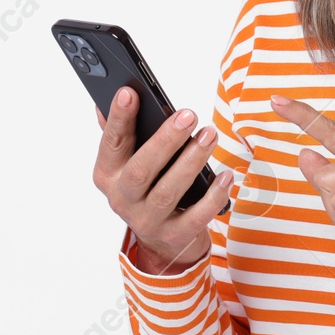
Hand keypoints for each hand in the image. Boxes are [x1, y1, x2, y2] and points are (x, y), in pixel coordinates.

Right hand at [92, 87, 231, 275]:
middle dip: (165, 140)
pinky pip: (195, 217)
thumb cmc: (148, 187)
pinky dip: (213, 196)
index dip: (118, 119)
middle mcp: (122, 199)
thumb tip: (113, 95)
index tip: (129, 92)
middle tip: (189, 114)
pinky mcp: (174, 236)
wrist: (161, 241)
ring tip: (210, 135)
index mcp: (107, 175)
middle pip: (141, 170)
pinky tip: (226, 176)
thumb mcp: (129, 161)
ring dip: (191, 161)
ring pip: (168, 191)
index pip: (110, 144)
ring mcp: (146, 221)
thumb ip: (122, 132)